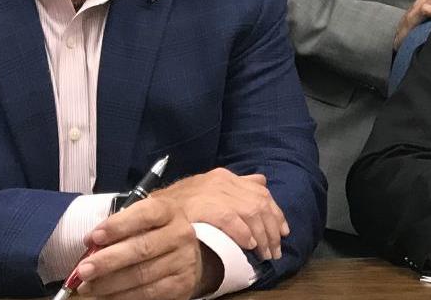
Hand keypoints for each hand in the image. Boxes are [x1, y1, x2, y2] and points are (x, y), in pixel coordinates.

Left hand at [76, 196, 203, 299]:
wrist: (186, 253)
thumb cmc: (155, 233)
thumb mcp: (142, 221)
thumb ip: (119, 227)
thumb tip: (90, 242)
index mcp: (168, 212)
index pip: (145, 214)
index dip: (118, 226)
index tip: (94, 237)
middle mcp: (180, 234)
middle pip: (142, 248)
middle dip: (108, 260)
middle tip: (83, 270)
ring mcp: (183, 261)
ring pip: (142, 275)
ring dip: (109, 283)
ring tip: (88, 286)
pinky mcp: (181, 285)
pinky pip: (148, 294)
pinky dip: (122, 296)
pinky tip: (105, 296)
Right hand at [154, 167, 290, 261]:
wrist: (147, 209)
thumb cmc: (177, 204)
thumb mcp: (208, 189)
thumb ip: (236, 186)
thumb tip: (262, 182)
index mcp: (224, 177)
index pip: (260, 192)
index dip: (276, 213)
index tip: (284, 232)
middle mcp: (220, 181)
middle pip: (259, 202)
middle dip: (272, 229)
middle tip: (275, 251)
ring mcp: (210, 192)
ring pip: (250, 210)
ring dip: (262, 235)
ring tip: (265, 253)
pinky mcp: (199, 205)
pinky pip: (229, 217)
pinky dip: (242, 231)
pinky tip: (248, 245)